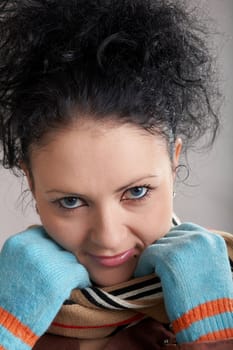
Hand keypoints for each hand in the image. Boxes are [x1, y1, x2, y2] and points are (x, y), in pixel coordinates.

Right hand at [0, 226, 90, 349]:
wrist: (6, 322)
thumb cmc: (11, 293)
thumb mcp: (13, 260)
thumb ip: (30, 247)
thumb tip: (49, 239)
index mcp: (21, 241)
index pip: (47, 234)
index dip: (49, 249)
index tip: (48, 262)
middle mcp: (35, 248)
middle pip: (60, 246)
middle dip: (60, 260)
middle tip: (54, 276)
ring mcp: (49, 262)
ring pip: (72, 259)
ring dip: (70, 270)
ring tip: (59, 283)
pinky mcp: (62, 278)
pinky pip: (80, 273)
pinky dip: (79, 282)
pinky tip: (68, 290)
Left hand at [135, 222, 232, 342]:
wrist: (211, 319)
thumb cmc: (211, 299)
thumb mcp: (210, 265)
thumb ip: (196, 252)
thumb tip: (175, 247)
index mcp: (212, 239)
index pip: (184, 231)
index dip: (173, 244)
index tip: (168, 256)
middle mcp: (199, 237)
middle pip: (169, 237)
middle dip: (163, 252)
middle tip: (158, 267)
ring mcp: (183, 246)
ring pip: (157, 245)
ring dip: (154, 259)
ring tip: (153, 273)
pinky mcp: (168, 257)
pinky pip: (148, 256)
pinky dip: (144, 267)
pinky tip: (144, 276)